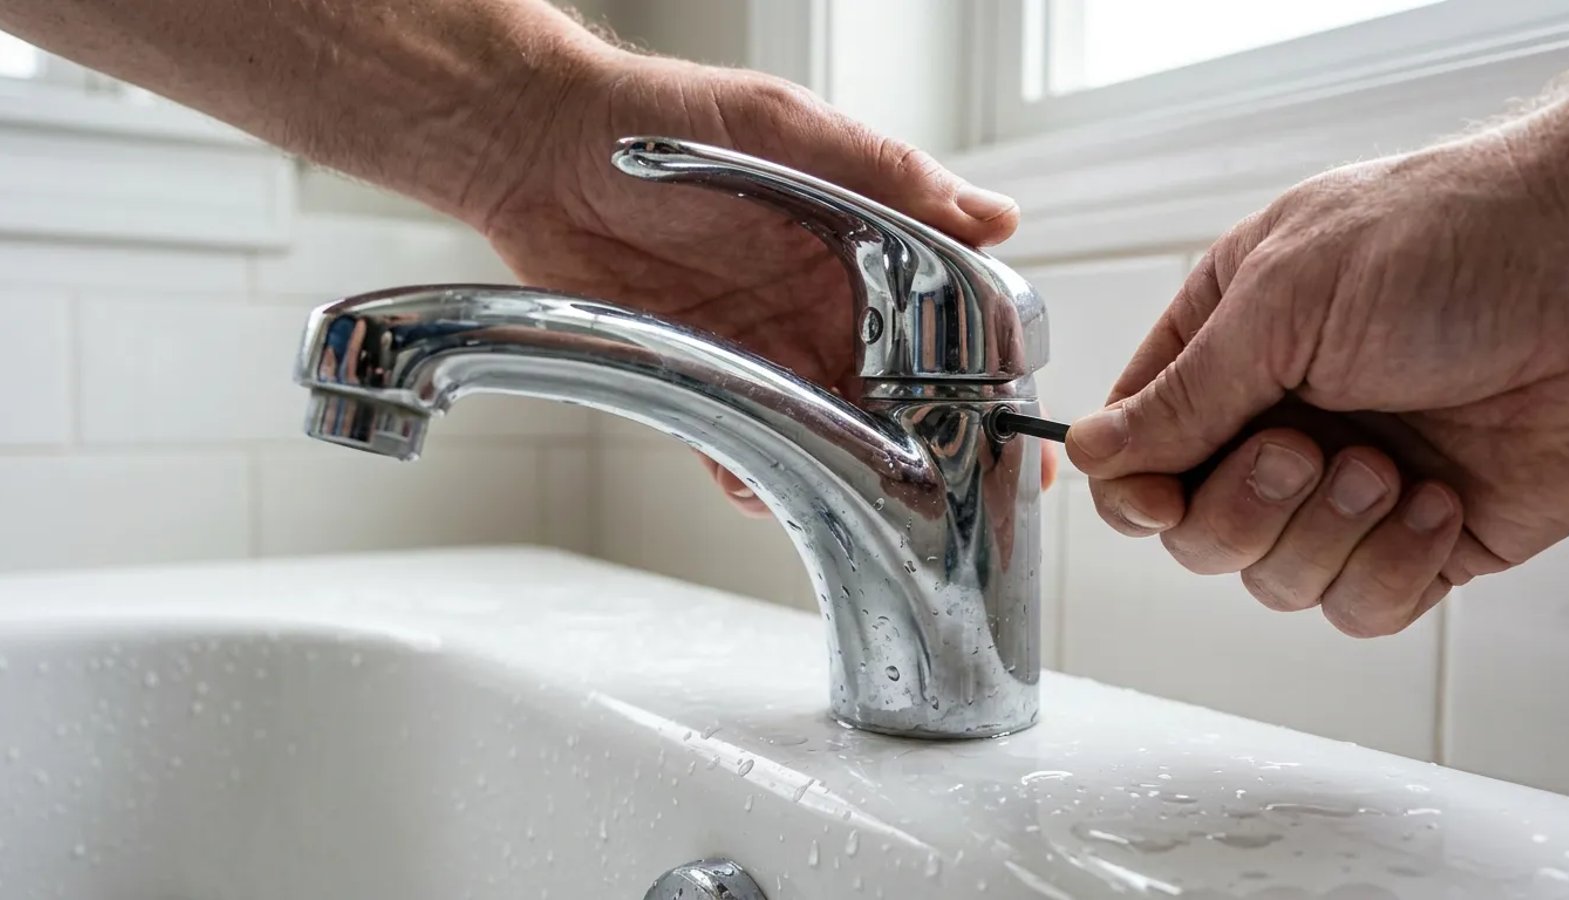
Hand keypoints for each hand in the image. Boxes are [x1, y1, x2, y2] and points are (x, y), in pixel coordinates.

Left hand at [469, 47, 1056, 512]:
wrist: (540, 147)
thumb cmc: (662, 118)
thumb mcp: (784, 127)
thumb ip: (885, 172)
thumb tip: (996, 216)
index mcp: (856, 243)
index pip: (945, 318)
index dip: (985, 376)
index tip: (1020, 426)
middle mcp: (818, 302)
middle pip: (898, 391)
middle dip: (938, 447)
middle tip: (970, 497)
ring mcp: (761, 344)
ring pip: (829, 425)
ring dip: (856, 468)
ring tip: (875, 500)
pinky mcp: (700, 371)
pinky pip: (742, 437)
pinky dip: (759, 471)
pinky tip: (768, 487)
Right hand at [1065, 77, 1568, 636]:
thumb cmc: (1452, 240)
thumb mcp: (1284, 298)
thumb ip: (1182, 394)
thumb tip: (1087, 453)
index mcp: (1228, 349)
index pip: (1136, 450)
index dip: (1136, 489)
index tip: (1159, 494)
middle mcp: (1278, 421)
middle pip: (1193, 532)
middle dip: (1244, 508)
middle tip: (1302, 448)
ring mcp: (1348, 487)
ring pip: (1272, 580)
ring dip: (1326, 533)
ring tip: (1389, 465)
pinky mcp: (1421, 542)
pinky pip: (1358, 608)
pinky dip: (1391, 568)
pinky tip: (1436, 501)